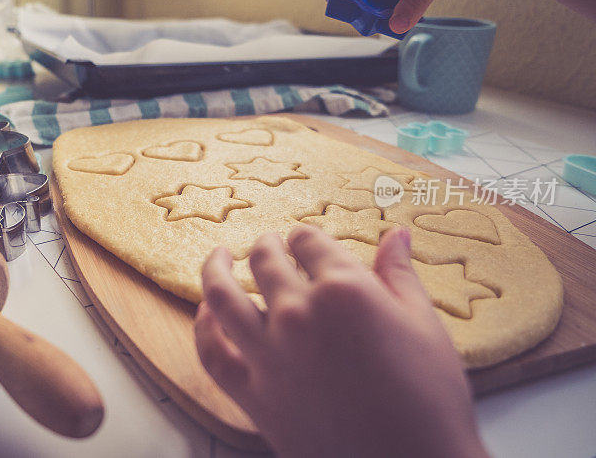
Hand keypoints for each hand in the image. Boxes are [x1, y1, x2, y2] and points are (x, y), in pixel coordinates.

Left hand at [195, 225, 488, 457]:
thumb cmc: (430, 398)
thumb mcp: (423, 324)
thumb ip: (399, 273)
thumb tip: (397, 234)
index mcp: (343, 288)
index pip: (308, 241)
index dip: (306, 238)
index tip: (306, 241)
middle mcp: (298, 313)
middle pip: (266, 260)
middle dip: (268, 246)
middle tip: (270, 245)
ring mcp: (269, 353)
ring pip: (222, 295)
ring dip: (215, 268)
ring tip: (218, 257)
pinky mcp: (252, 393)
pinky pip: (211, 352)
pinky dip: (203, 326)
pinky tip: (206, 310)